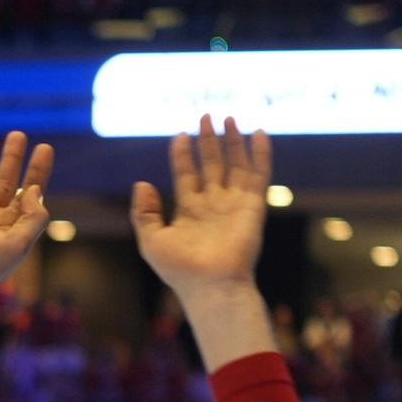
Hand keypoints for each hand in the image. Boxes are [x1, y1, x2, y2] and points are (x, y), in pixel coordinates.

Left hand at [134, 117, 269, 298]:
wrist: (211, 286)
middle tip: (205, 115)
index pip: (186, 174)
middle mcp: (213, 205)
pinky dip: (260, 153)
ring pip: (235, 165)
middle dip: (208, 141)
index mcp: (189, 211)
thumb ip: (144, 212)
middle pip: (211, 164)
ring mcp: (234, 204)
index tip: (179, 135)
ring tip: (227, 118)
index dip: (182, 154)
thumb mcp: (151, 240)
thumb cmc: (180, 270)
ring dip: (233, 141)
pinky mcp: (253, 206)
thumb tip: (142, 183)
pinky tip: (258, 133)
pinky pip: (258, 174)